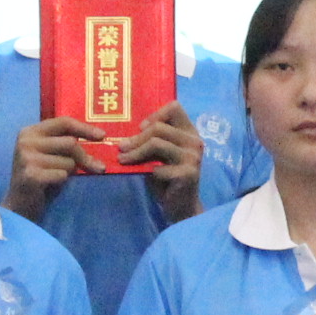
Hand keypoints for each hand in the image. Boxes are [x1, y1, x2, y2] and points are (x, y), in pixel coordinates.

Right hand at [5, 117, 106, 214]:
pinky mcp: (30, 175)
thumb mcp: (51, 155)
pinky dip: (62, 182)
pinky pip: (62, 175)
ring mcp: (26, 158)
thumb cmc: (40, 178)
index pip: (63, 122)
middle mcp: (26, 141)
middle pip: (70, 143)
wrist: (19, 205)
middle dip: (84, 157)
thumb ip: (66, 144)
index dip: (85, 128)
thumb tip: (100, 138)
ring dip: (70, 172)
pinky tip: (49, 186)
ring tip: (56, 178)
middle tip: (96, 168)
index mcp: (30, 131)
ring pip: (69, 161)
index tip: (102, 136)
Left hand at [118, 101, 206, 221]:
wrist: (180, 207)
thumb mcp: (159, 155)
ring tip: (122, 159)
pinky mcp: (188, 173)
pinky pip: (158, 167)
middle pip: (159, 127)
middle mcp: (194, 141)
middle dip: (136, 138)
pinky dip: (146, 170)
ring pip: (156, 143)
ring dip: (135, 152)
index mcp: (189, 132)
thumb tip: (125, 134)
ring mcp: (193, 157)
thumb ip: (151, 141)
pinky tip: (144, 175)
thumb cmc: (166, 178)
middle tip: (120, 148)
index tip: (140, 128)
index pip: (174, 108)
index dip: (154, 115)